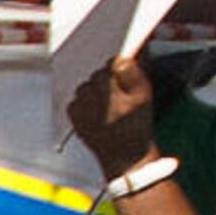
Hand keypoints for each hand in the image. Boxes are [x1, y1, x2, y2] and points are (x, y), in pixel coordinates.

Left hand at [67, 54, 157, 175]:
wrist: (122, 155)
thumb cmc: (136, 126)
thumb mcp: (143, 97)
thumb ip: (133, 74)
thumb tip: (121, 58)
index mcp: (108, 85)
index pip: (112, 63)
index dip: (122, 68)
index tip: (128, 78)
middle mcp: (88, 91)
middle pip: (98, 73)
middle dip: (109, 80)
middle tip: (121, 96)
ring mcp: (77, 102)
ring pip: (88, 85)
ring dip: (97, 91)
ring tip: (111, 106)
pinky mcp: (71, 112)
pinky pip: (79, 97)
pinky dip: (88, 102)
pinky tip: (100, 112)